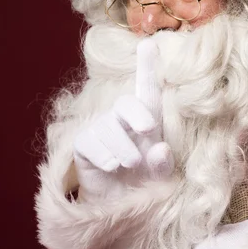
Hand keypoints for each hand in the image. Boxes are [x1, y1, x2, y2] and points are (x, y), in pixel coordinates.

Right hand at [73, 39, 173, 198]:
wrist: (118, 204)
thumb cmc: (144, 180)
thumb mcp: (160, 176)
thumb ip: (163, 164)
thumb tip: (159, 148)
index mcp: (147, 120)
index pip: (147, 90)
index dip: (147, 67)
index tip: (149, 44)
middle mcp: (123, 119)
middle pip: (126, 103)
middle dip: (137, 113)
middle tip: (148, 130)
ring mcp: (101, 128)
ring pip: (109, 128)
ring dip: (123, 149)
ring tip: (131, 164)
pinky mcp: (84, 143)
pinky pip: (91, 142)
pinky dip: (105, 157)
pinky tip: (111, 167)